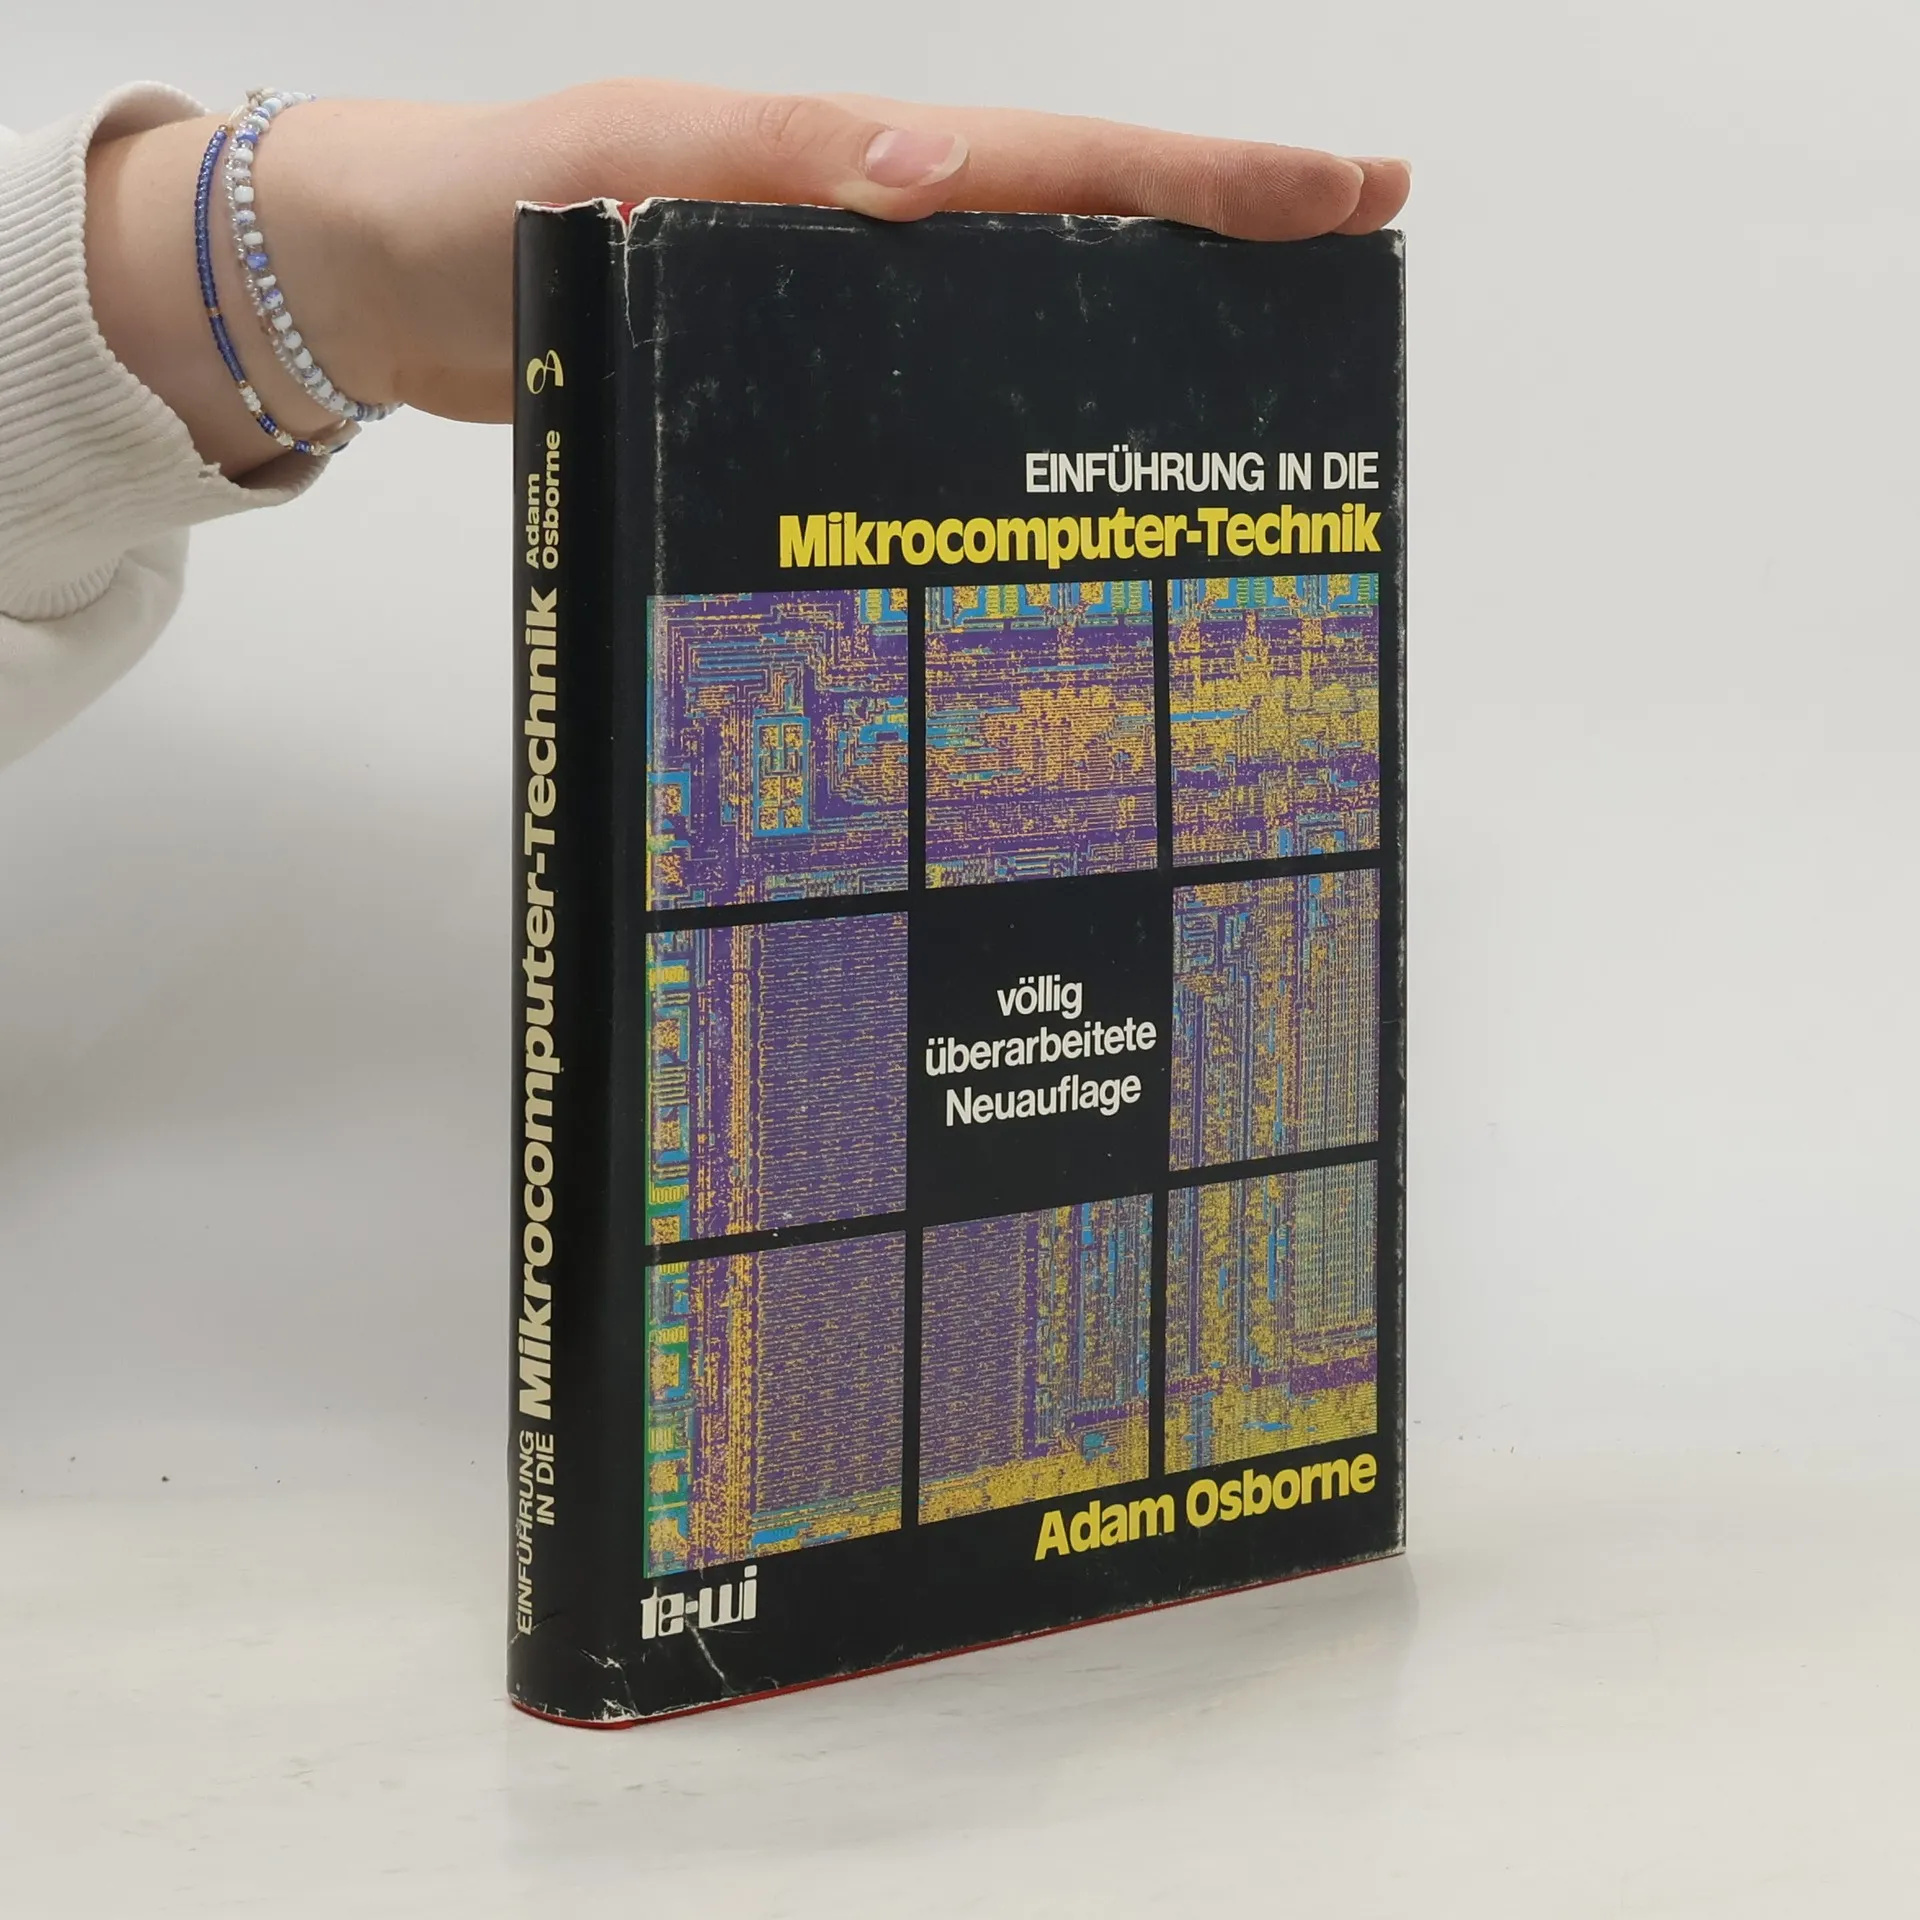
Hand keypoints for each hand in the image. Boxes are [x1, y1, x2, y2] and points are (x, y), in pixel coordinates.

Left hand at [87, 83, 1409, 472]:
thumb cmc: (489, 219)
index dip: (1201, 182)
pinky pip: (941, 357)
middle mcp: (866, 218)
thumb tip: (922, 179)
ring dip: (1141, 308)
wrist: (395, 280)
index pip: (1058, 163)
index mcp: (843, 163)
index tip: (1337, 193)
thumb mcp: (613, 182)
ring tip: (1257, 356)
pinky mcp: (801, 354)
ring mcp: (840, 286)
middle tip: (1355, 242)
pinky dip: (1023, 379)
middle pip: (1077, 208)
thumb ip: (756, 175)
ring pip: (1025, 288)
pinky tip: (1069, 434)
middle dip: (1219, 224)